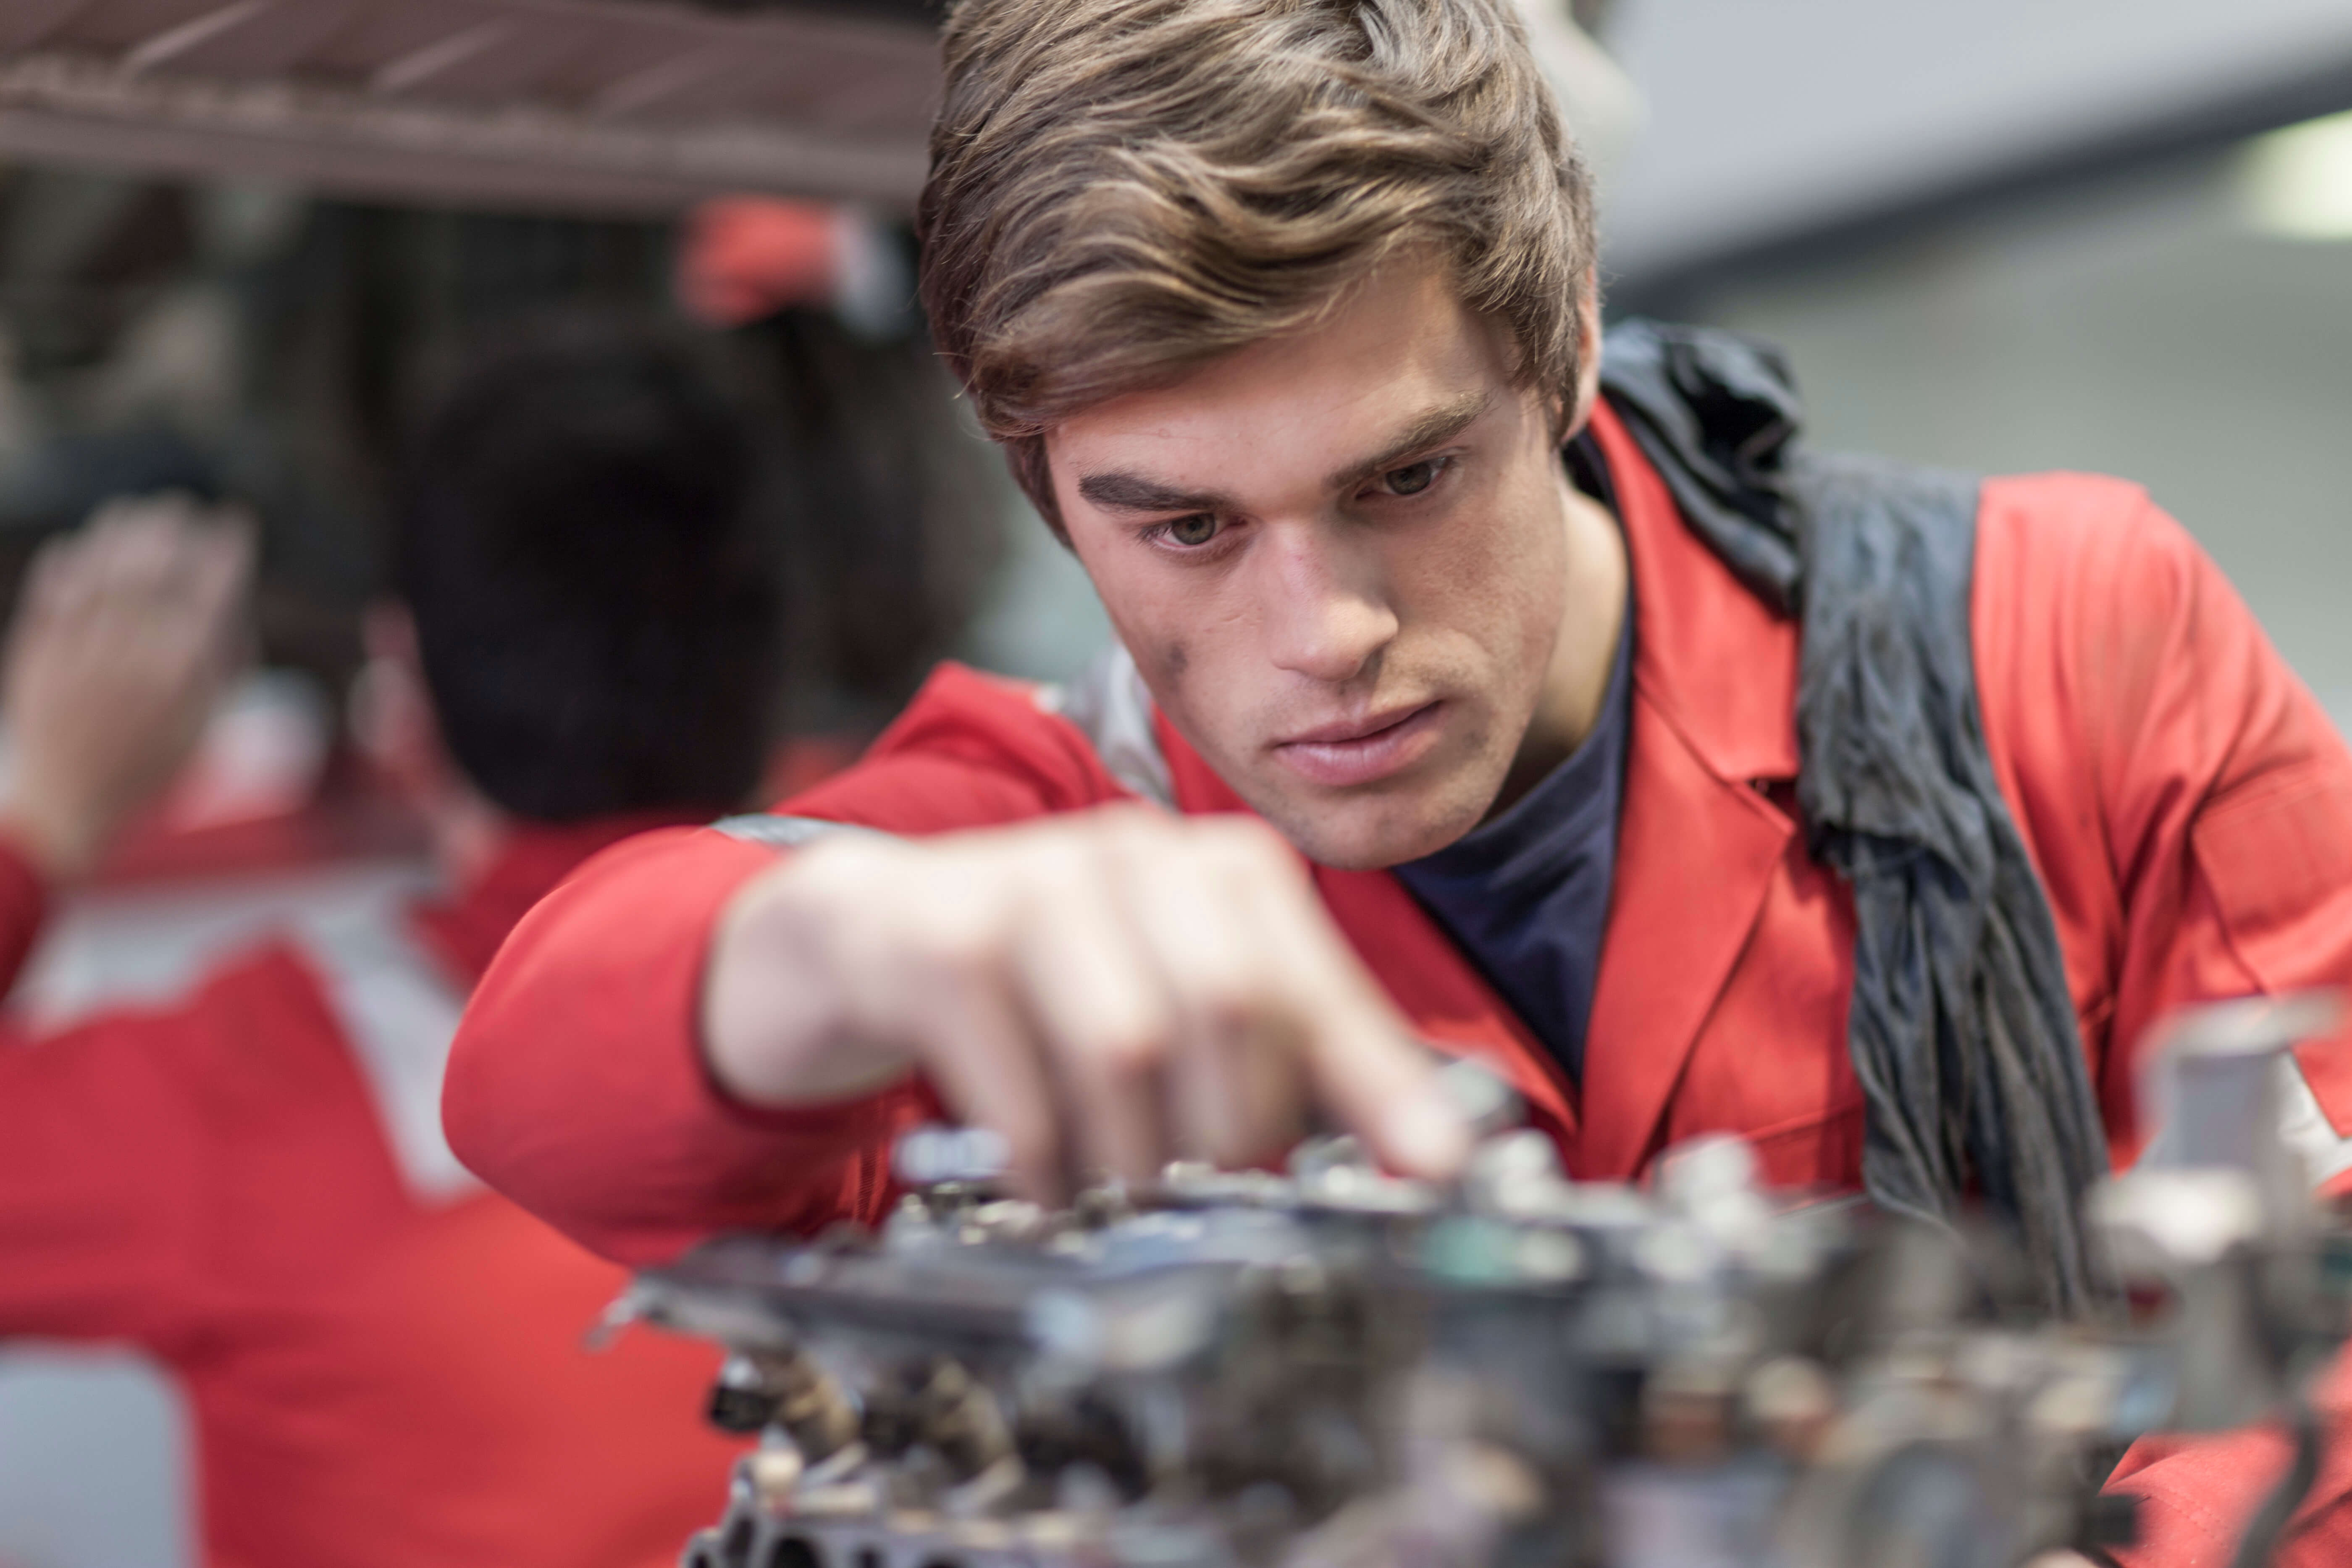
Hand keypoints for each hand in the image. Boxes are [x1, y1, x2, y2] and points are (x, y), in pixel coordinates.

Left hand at [0, 494, 255, 879]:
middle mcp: (131, 654)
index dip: (226, 550)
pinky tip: (82, 547)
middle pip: (154, 569)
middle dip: (175, 531)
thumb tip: (233, 610)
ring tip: (138, 514)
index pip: (210, 590)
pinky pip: (52, 593)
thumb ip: (224, 669)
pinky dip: (68, 563)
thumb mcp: (205, 728)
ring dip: (122, 534)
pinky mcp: (37, 652)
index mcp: (181, 673)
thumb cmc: (147, 773)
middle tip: (186, 510)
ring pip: (102, 571)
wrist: (65, 807)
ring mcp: (78, 650)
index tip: (235, 524)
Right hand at [702, 805, 1470, 1201]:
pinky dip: (1041, 1158)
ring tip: (1109, 1183)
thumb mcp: (1171, 1003)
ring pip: (1130, 1043)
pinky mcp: (937, 939)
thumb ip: (1287, 1064)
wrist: (862, 942)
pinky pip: (1020, 1079)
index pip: (1315, 984)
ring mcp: (1029, 884)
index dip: (1377, 1082)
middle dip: (1227, 1129)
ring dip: (1129, 1153)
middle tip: (1196, 1185)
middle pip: (1233, 1007)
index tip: (1432, 1170)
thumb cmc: (1039, 987)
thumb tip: (1422, 1149)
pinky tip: (1038, 1175)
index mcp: (1215, 869)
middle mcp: (1133, 853)